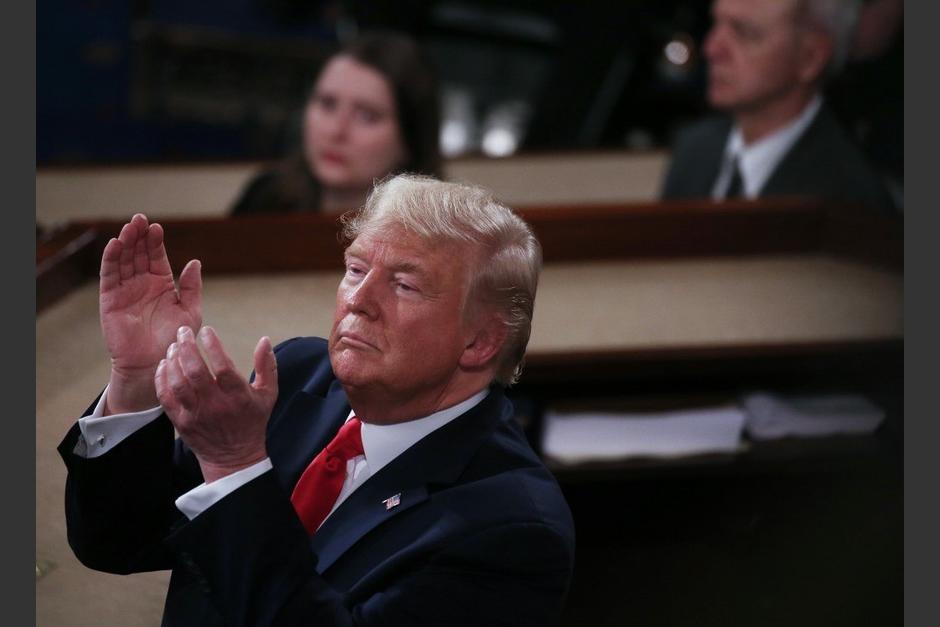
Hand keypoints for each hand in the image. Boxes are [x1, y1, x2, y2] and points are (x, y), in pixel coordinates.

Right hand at [99, 214, 201, 412]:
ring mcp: (125, 290)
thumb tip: (195, 262)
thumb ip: (191, 287)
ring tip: (129, 227)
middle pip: (139, 254)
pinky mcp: (111, 299)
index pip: (156, 257)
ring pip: (124, 261)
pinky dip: (111, 260)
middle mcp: (142, 284)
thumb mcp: (190, 311)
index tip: (157, 228)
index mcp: (162, 284)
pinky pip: (109, 276)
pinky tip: (115, 245)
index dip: (155, 242)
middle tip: (140, 219)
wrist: (154, 364)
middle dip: (139, 236)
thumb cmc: (175, 340)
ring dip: (125, 243)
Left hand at [155, 325, 278, 482]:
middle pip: (196, 372)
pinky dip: (162, 379)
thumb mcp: (268, 394)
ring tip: (174, 346)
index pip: (223, 367)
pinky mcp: (181, 422)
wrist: (233, 458)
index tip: (207, 331)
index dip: (213, 346)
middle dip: (187, 347)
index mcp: (238, 397)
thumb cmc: (252, 421)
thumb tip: (264, 340)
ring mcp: (196, 415)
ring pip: (178, 383)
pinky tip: (165, 364)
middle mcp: (216, 406)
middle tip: (183, 332)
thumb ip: (267, 366)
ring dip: (173, 361)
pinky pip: (166, 398)